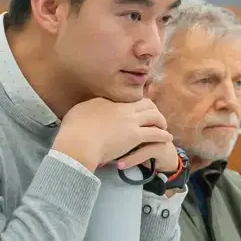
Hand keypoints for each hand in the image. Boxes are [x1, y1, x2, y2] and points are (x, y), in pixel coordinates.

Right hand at [52, 98, 175, 172]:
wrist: (79, 142)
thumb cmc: (73, 129)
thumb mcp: (78, 111)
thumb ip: (87, 109)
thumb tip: (88, 109)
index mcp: (108, 101)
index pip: (126, 98)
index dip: (135, 103)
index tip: (137, 107)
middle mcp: (122, 108)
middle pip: (144, 103)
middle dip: (152, 108)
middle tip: (155, 115)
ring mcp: (130, 121)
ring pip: (153, 115)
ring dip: (160, 120)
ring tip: (163, 125)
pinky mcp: (135, 136)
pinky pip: (155, 133)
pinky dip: (163, 134)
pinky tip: (167, 137)